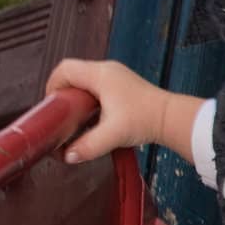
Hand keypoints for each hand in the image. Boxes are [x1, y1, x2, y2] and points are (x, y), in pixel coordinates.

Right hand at [45, 59, 167, 162]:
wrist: (171, 118)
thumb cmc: (145, 120)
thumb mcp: (113, 135)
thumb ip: (88, 146)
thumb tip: (67, 156)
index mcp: (101, 74)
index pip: (65, 69)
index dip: (53, 85)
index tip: (53, 106)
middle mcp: (107, 70)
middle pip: (73, 72)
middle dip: (63, 92)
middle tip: (62, 114)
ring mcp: (116, 75)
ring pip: (85, 79)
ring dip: (77, 95)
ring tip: (75, 117)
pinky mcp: (123, 84)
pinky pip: (97, 85)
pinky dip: (89, 97)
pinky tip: (92, 117)